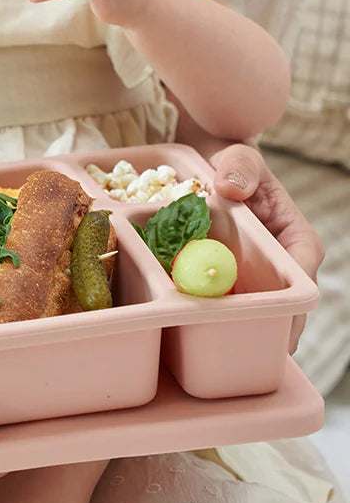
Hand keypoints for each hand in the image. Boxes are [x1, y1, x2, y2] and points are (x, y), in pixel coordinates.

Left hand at [211, 143, 323, 351]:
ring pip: (258, 310)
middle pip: (286, 305)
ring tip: (220, 341)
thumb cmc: (234, 161)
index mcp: (296, 237)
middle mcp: (282, 262)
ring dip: (241, 325)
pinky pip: (229, 301)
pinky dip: (216, 311)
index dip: (293, 302)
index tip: (275, 322)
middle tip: (241, 345)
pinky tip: (197, 323)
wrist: (211, 166)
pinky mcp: (232, 278)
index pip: (304, 273)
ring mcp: (257, 274)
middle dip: (268, 327)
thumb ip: (240, 167)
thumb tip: (230, 187)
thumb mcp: (239, 157)